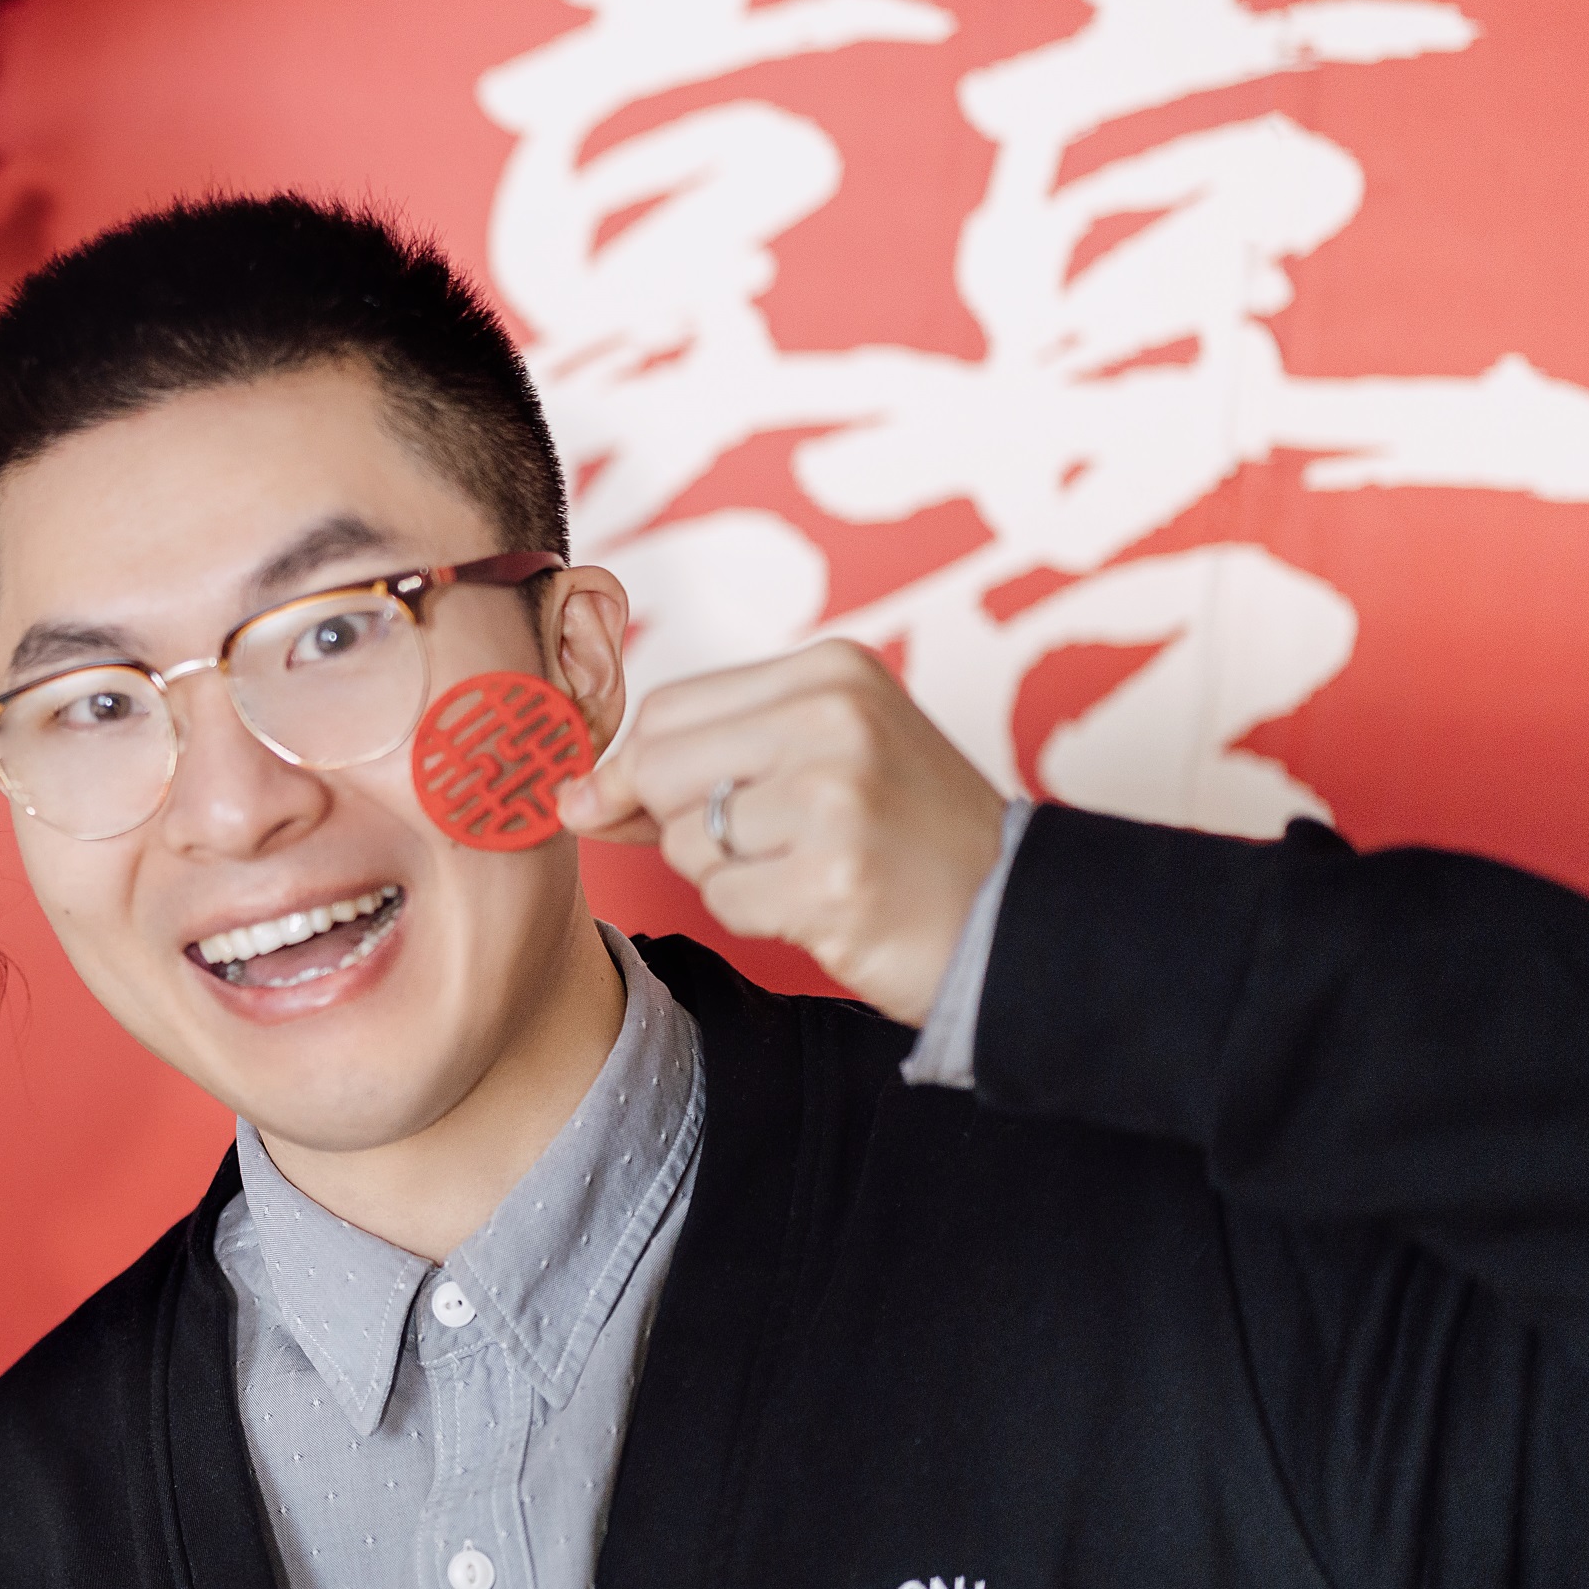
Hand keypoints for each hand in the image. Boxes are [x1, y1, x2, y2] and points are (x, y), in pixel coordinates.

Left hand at [557, 640, 1006, 1024]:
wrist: (1016, 916)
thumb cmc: (905, 836)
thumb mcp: (820, 758)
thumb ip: (700, 757)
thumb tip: (573, 793)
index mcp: (831, 672)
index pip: (668, 708)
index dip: (638, 768)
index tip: (646, 806)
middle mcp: (834, 720)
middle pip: (658, 767)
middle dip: (681, 822)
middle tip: (762, 843)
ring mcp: (835, 799)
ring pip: (684, 841)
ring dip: (727, 874)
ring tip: (807, 868)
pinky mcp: (831, 880)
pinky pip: (723, 901)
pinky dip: (757, 915)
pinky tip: (821, 904)